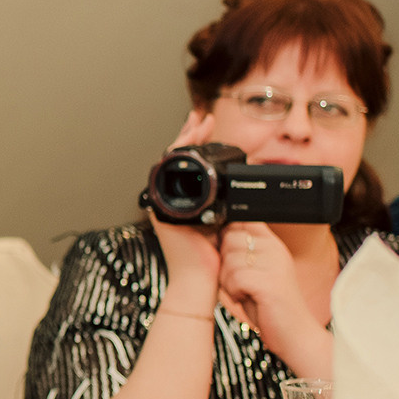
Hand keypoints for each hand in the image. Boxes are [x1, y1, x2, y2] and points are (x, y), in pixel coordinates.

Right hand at [151, 110, 223, 312]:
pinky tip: (184, 147)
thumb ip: (224, 208)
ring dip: (182, 143)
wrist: (199, 280)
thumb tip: (237, 193)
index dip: (197, 147)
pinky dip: (173, 161)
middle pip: (176, 162)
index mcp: (186, 205)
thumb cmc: (210, 261)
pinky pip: (165, 179)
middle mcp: (172, 203)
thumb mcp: (222, 226)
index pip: (191, 169)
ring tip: (195, 125)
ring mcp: (164, 205)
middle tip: (199, 119)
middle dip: (188, 137)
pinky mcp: (161, 211)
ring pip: (169, 166)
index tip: (208, 129)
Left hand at [217, 223, 330, 374]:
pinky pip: (234, 278)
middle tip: (237, 281)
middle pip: (230, 238)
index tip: (228, 257)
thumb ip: (241, 253)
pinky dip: (233, 291)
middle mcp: (275, 249)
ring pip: (229, 260)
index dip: (227, 236)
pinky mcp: (269, 282)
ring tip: (243, 292)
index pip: (242, 220)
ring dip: (228, 280)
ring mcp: (274, 264)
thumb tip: (214, 237)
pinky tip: (245, 298)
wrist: (294, 334)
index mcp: (273, 244)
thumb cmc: (270, 305)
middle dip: (224, 262)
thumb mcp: (257, 272)